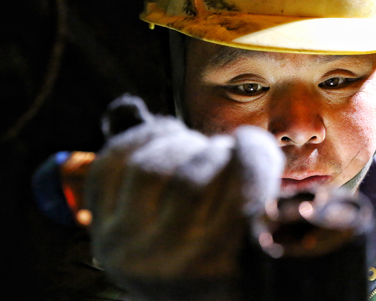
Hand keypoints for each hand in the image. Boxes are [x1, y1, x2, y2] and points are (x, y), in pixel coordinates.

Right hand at [86, 95, 283, 300]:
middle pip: (153, 167)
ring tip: (233, 161)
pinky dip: (249, 152)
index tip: (176, 133)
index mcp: (110, 240)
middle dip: (188, 146)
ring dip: (217, 153)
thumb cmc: (203, 247)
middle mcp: (133, 255)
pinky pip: (240, 180)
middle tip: (212, 152)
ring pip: (193, 176)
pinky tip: (251, 147)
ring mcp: (178, 261)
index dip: (147, 137)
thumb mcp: (158, 216)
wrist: (244, 291)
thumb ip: (142, 162)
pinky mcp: (229, 257)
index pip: (111, 166)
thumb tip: (125, 108)